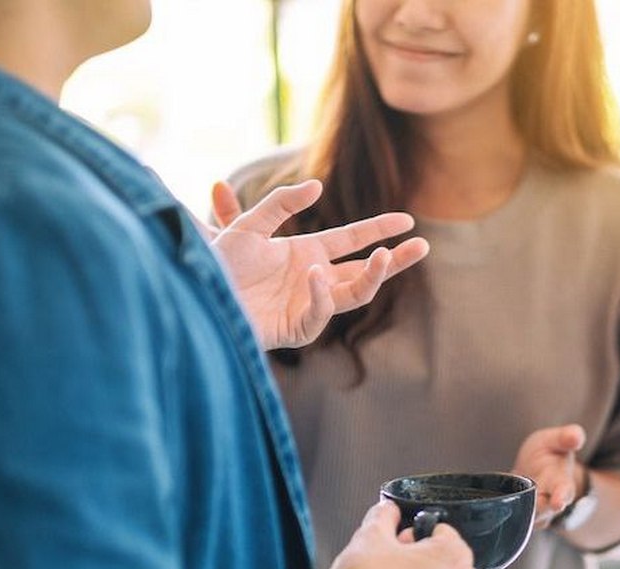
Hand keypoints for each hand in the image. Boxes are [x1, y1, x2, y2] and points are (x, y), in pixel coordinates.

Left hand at [210, 180, 429, 349]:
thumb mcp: (247, 227)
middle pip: (365, 270)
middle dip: (394, 260)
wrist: (197, 297)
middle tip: (422, 246)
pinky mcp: (294, 329)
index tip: (406, 220)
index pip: (352, 240)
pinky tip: (315, 274)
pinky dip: (321, 294)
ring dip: (372, 277)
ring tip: (384, 257)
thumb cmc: (218, 265)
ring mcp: (307, 305)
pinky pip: (318, 313)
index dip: (378, 230)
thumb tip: (318, 187)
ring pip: (352, 294)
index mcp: (306, 252)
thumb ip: (281, 204)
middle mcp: (314, 278)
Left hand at [511, 424, 585, 528]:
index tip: (559, 502)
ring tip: (510, 504)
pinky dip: (506, 515)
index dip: (561, 497)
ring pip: (528, 517)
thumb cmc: (548, 453)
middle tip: (530, 506)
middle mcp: (549, 500)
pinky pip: (512, 518)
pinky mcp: (518, 513)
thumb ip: (566, 437)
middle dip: (538, 509)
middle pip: (544, 510)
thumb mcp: (556, 440)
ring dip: (521, 513)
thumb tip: (576, 436)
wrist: (535, 467)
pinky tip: (496, 510)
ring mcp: (534, 510)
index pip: (564, 492)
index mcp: (562, 482)